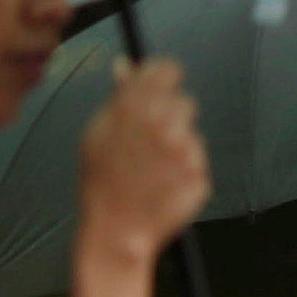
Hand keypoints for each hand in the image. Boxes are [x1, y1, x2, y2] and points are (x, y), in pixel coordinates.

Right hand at [69, 58, 212, 296]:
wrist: (116, 231)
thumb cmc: (102, 183)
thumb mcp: (97, 134)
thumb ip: (117, 96)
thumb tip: (125, 65)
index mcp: (133, 108)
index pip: (165, 70)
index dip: (164, 77)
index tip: (162, 86)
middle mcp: (162, 124)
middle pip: (184, 102)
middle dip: (171, 118)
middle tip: (154, 143)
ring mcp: (183, 150)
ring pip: (192, 135)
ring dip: (178, 148)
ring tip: (154, 171)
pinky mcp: (199, 174)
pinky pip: (198, 164)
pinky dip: (185, 174)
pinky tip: (164, 187)